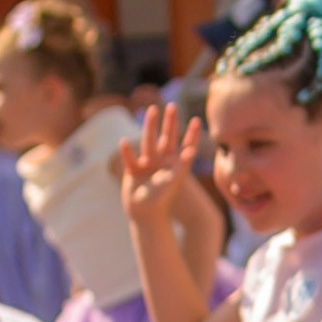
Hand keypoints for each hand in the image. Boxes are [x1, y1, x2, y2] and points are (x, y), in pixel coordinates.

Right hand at [119, 100, 200, 228]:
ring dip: (150, 126)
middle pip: (166, 137)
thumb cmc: (162, 200)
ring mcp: (147, 165)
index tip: (197, 120)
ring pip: (148, 141)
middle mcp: (162, 162)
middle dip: (169, 122)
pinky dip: (127, 151)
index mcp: (174, 165)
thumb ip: (180, 166)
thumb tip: (190, 151)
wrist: (146, 215)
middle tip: (172, 106)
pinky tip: (124, 142)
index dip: (191, 134)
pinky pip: (130, 158)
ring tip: (151, 110)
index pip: (185, 146)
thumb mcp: (172, 182)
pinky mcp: (134, 171)